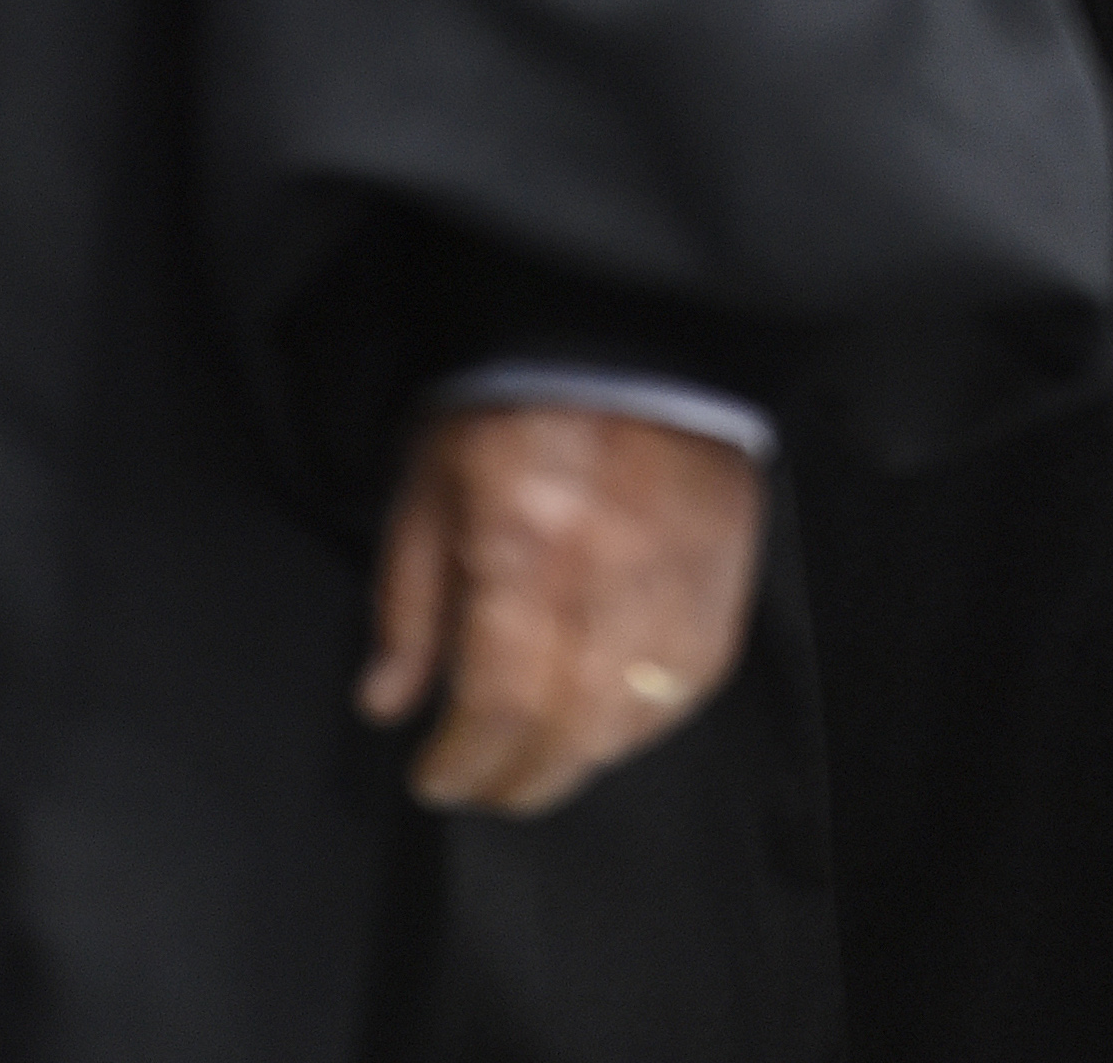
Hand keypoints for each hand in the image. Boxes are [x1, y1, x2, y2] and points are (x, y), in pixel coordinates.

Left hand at [356, 402, 766, 812]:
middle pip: (568, 731)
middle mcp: (610, 574)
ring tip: (536, 757)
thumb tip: (388, 703)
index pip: (499, 702)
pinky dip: (642, 722)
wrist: (624, 328)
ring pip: (631, 721)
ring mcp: (678, 580)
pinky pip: (688, 685)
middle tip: (481, 784)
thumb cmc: (512, 396)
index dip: (463, 762)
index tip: (435, 776)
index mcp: (527, 544)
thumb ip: (408, 600)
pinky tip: (605, 721)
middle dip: (515, 779)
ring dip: (575, 759)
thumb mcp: (429, 480)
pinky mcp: (724, 578)